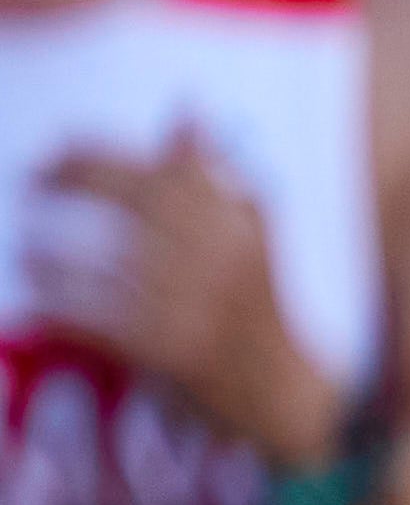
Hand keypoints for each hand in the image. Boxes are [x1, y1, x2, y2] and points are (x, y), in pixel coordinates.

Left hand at [30, 129, 341, 468]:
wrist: (287, 395)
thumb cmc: (260, 307)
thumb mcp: (253, 235)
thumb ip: (217, 175)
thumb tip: (188, 109)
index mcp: (240, 227)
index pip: (160, 172)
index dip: (99, 156)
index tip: (56, 150)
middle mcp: (223, 262)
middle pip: (132, 208)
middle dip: (71, 188)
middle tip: (31, 183)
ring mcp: (199, 309)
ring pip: (108, 268)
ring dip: (55, 255)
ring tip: (28, 251)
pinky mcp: (175, 355)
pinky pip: (102, 322)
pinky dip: (64, 309)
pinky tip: (39, 300)